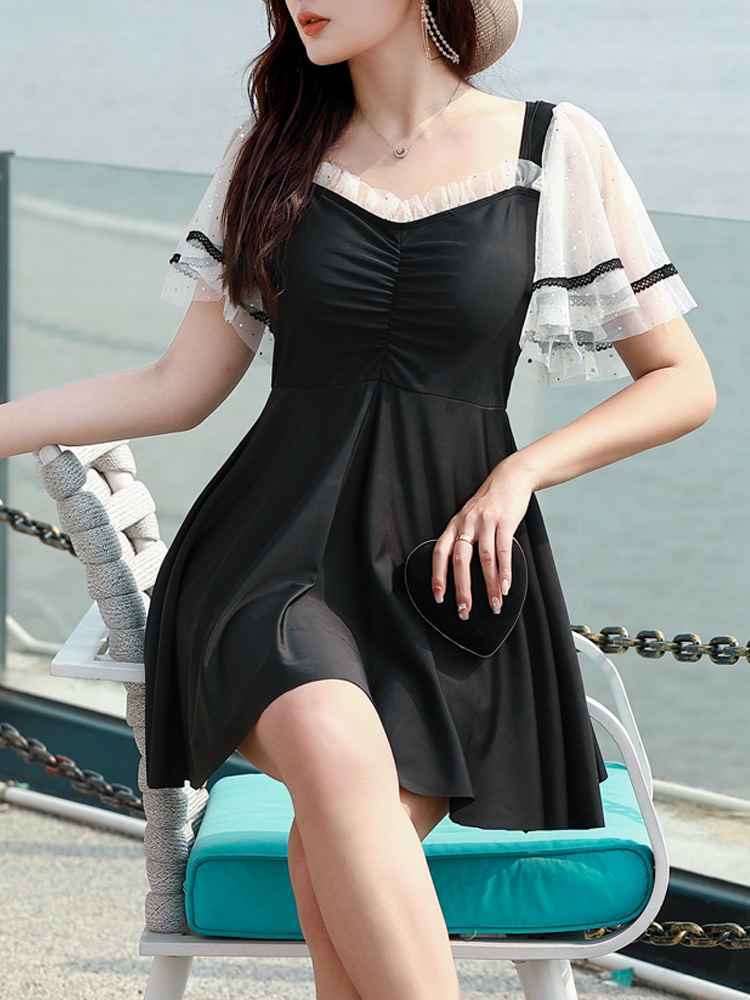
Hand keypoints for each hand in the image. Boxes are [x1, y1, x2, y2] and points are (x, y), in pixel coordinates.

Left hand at [431, 457, 537, 619]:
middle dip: (462, 588)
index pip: (440, 552)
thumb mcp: (469, 517)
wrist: (511, 477)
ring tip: (493, 605)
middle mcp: (466, 524)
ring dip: (489, 586)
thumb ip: (463, 538)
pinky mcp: (505, 522)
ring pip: (485, 560)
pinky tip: (506, 587)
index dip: (438, 575)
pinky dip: (505, 572)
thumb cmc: (490, 503)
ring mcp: (486, 522)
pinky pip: (503, 551)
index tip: (439, 597)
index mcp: (455, 525)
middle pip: (460, 560)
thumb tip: (460, 569)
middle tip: (465, 610)